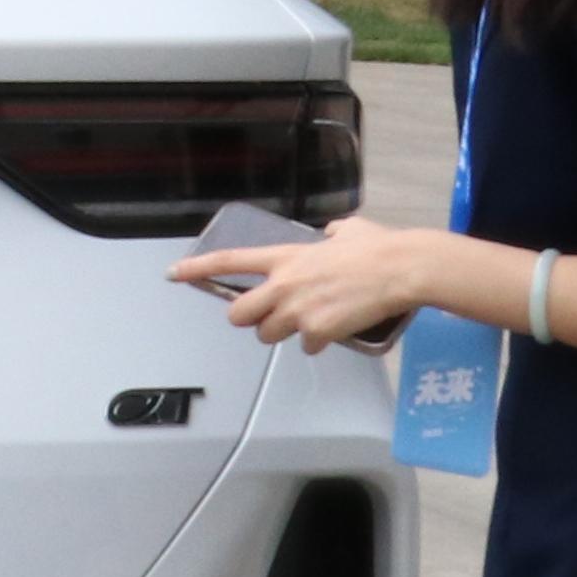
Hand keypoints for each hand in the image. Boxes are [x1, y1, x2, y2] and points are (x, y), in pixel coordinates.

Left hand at [169, 215, 459, 349]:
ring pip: (269, 335)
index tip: (175, 273)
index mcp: (286, 257)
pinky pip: (306, 346)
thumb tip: (334, 232)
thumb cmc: (379, 247)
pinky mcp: (316, 330)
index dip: (198, 268)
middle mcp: (283, 284)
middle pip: (239, 315)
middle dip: (252, 319)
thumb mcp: (349, 230)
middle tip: (274, 315)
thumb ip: (333, 233)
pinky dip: (318, 342)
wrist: (401, 269)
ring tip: (313, 320)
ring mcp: (297, 310)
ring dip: (285, 332)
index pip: (230, 261)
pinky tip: (336, 329)